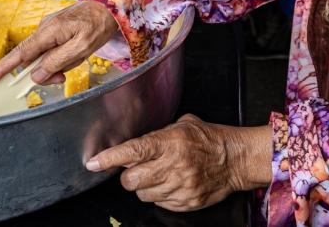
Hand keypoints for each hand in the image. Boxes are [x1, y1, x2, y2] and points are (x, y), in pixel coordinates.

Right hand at [0, 0, 118, 86]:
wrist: (109, 7)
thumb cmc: (98, 25)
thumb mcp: (81, 48)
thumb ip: (57, 61)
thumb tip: (35, 74)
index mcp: (48, 31)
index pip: (19, 54)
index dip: (2, 69)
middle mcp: (44, 29)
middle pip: (31, 60)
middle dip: (45, 72)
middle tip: (62, 77)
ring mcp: (48, 29)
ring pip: (43, 57)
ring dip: (57, 64)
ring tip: (77, 58)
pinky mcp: (54, 31)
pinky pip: (51, 50)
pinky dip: (60, 58)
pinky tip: (75, 52)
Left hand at [85, 114, 271, 211]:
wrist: (235, 159)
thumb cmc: (208, 139)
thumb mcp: (182, 125)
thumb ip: (156, 135)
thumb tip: (133, 147)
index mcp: (170, 142)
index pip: (132, 151)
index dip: (109, 158)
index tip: (93, 163)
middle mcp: (173, 165)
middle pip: (131, 180)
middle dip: (128, 176)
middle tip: (137, 168)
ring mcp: (180, 187)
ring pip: (143, 194)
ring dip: (144, 186)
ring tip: (159, 175)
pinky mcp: (186, 202)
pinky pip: (160, 204)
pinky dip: (160, 195)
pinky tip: (171, 183)